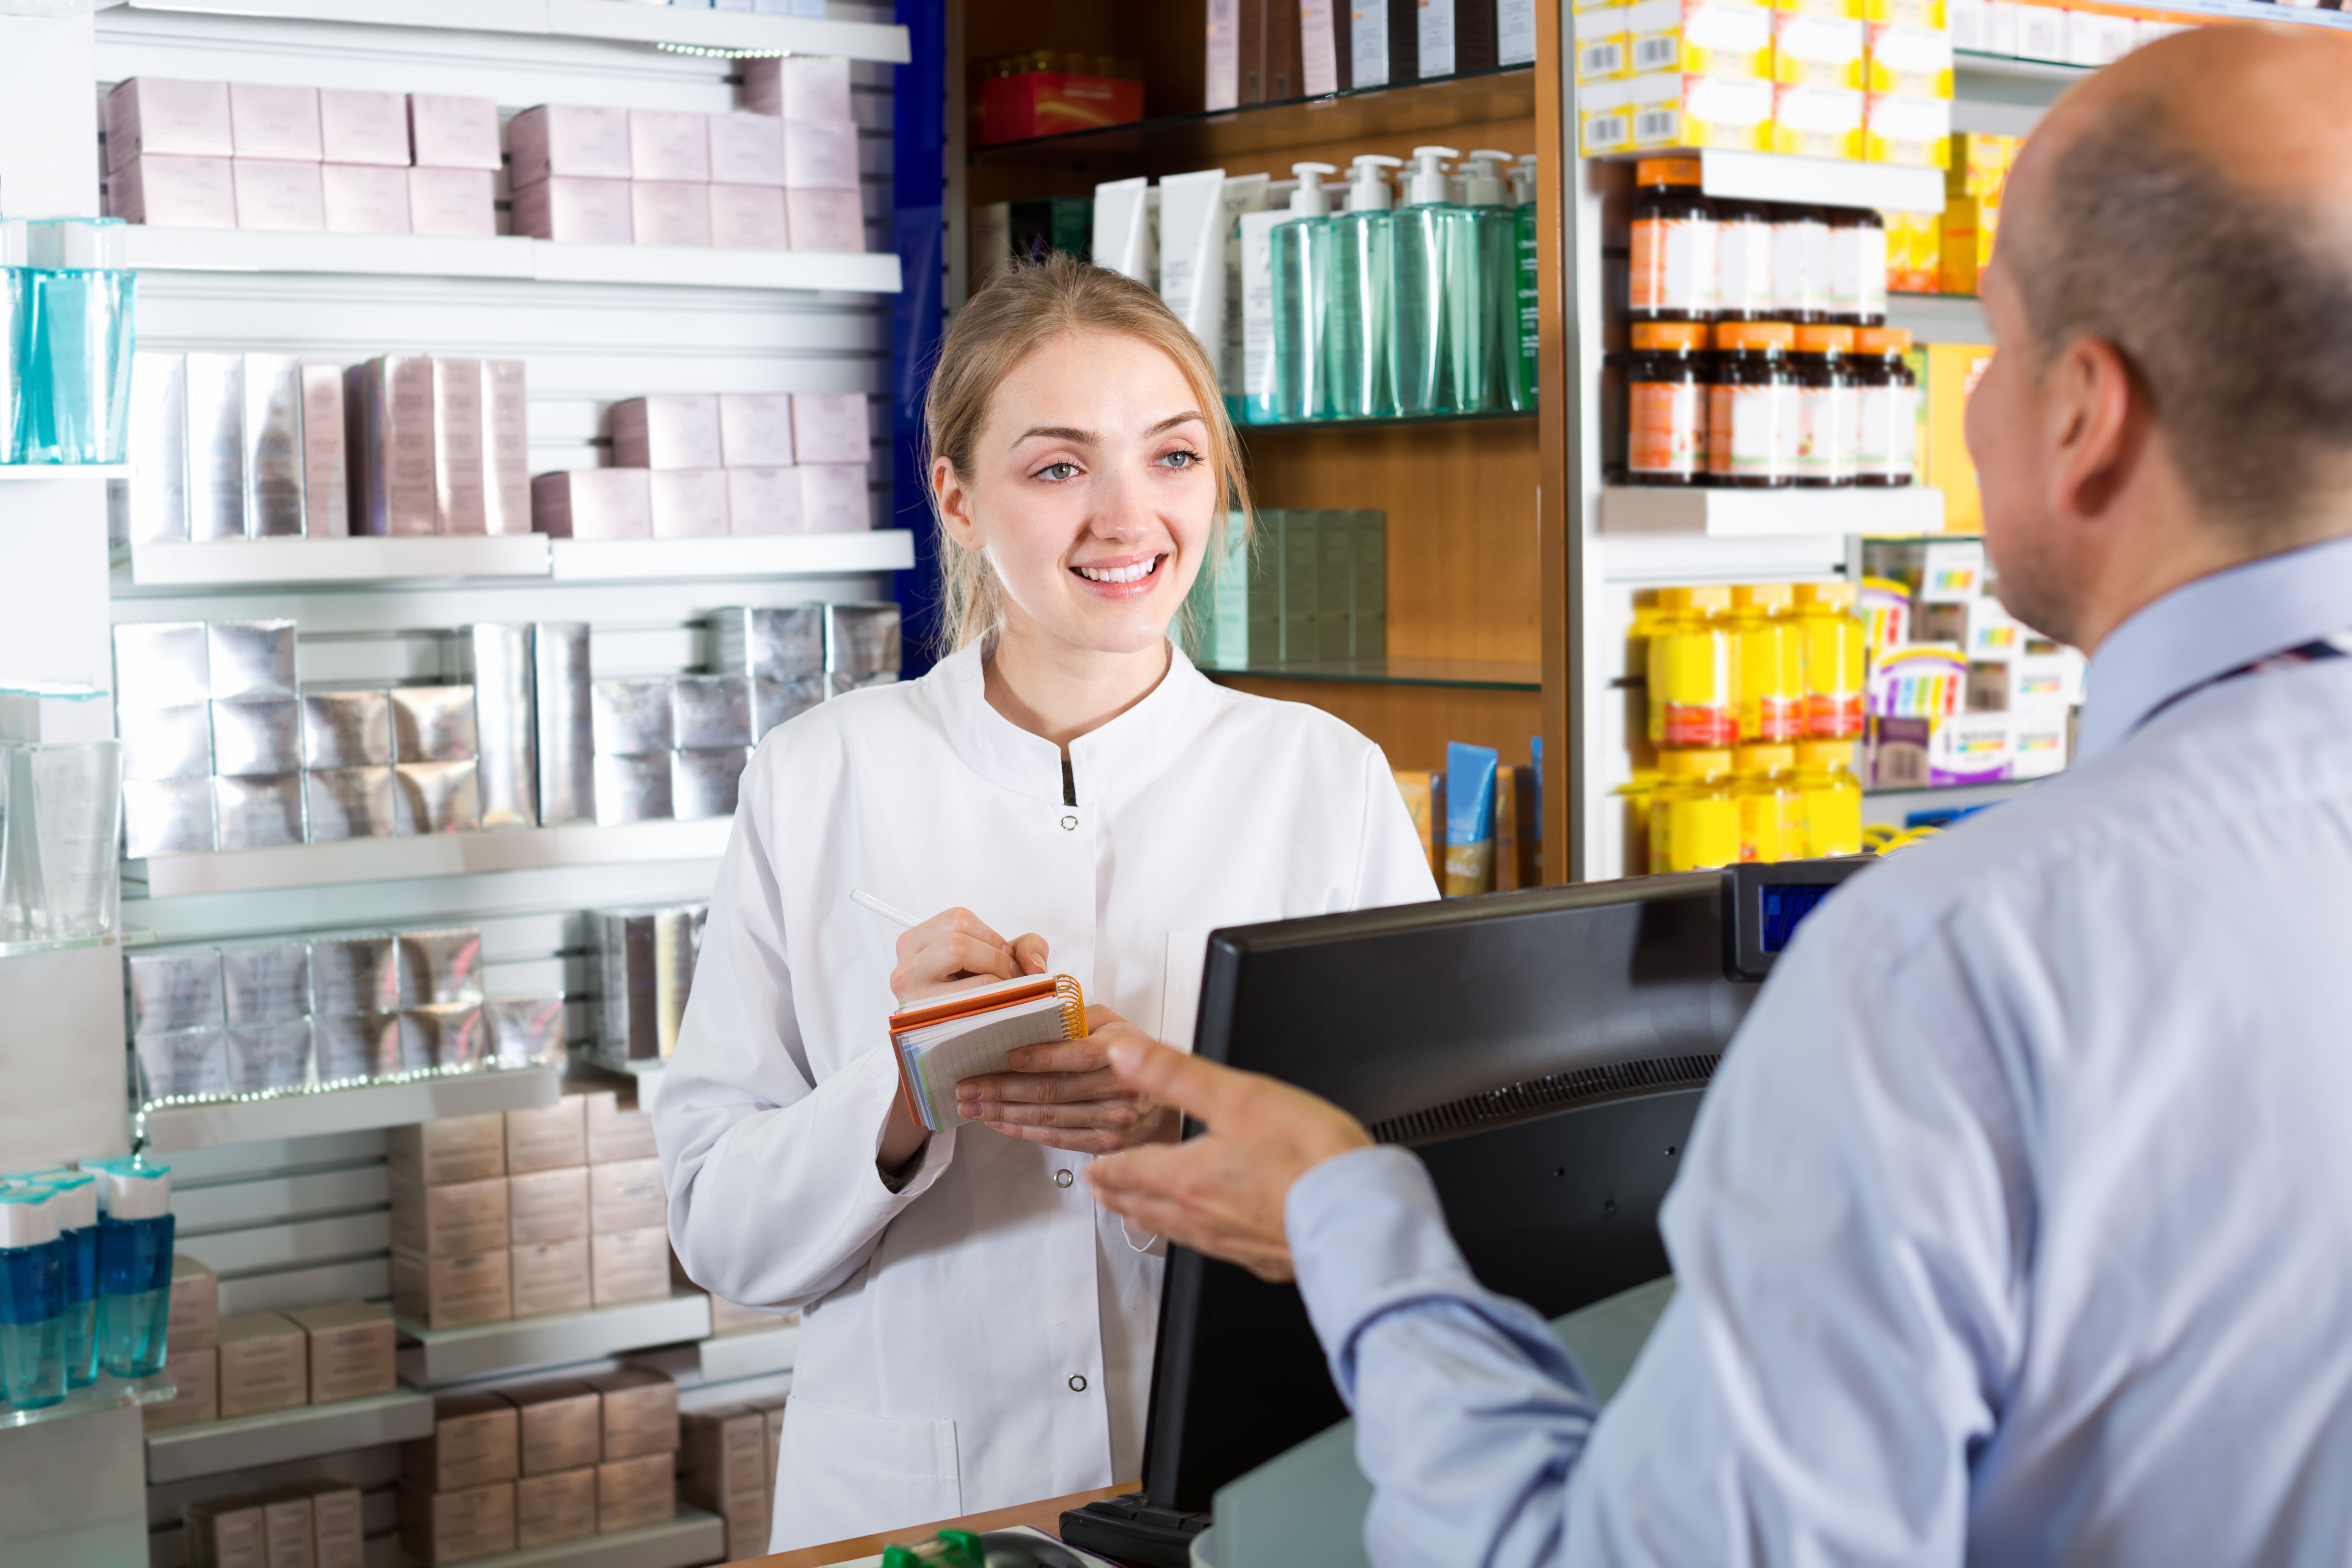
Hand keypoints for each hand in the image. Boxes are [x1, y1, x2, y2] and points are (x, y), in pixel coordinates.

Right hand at [879, 908, 1049, 1171]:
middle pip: (957, 944)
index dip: (992, 937)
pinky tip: (998, 1015)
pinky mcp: (927, 1034)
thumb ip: (1026, 948)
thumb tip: (1036, 968)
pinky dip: (997, 1010)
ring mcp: (911, 1006)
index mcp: (914, 944)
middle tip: (1007, 980)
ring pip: (965, 979)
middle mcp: (903, 972)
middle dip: (995, 960)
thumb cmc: (977, 996)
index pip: (958, 920)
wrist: (952, 1048)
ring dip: (999, 987)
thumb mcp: (998, 960)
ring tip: (1003, 998)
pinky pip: (972, 1014)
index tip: (1002, 958)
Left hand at [955, 1007, 1180, 1155]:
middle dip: (1002, 1089)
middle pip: (1052, 1090)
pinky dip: (1022, 1131)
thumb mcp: (1114, 1024)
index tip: (1005, 1057)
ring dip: (1004, 1112)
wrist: (1165, 1101)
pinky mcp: (1105, 1144)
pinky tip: (998, 1123)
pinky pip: (1056, 1138)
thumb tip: (1033, 1012)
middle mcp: (1119, 1088)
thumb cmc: (1133, 1055)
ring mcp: (1113, 1120)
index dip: (1039, 1058)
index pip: (1077, 1055)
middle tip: (968, 1086)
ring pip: (1049, 1117)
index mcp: (1121, 1052)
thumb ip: (1078, 1016)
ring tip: (972, 1106)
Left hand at [1084, 1034, 1371, 1281]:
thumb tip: (1127, 1053)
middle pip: (1144, 1207)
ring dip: (1149, 1218)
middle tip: (1103, 1192)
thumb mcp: (1237, 1095)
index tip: (1093, 1169)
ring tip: (1139, 1212)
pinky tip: (1207, 1234)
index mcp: (1187, 1177)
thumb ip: (1175, 1074)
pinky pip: (1213, 1248)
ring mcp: (1230, 1242)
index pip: (1129, 1173)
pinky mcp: (1262, 1257)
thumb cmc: (1309, 1157)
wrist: (1359, 1215)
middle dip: (1118, 1196)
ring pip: (1174, 1231)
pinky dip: (1194, 1236)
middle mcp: (1201, 1216)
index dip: (1106, 1168)